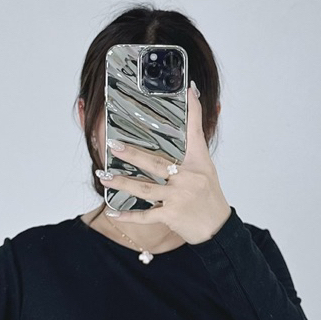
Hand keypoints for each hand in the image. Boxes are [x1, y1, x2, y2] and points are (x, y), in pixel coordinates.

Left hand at [96, 81, 231, 244]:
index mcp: (197, 164)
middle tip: (112, 145)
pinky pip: (145, 215)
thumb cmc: (209, 196)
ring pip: (145, 189)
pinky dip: (128, 216)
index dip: (193, 112)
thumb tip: (190, 113)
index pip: (195, 133)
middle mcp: (187, 179)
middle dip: (133, 154)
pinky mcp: (171, 216)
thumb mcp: (206, 167)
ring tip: (102, 177)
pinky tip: (112, 213)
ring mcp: (178, 198)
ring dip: (122, 183)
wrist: (217, 228)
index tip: (188, 90)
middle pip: (156, 163)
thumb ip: (195, 143)